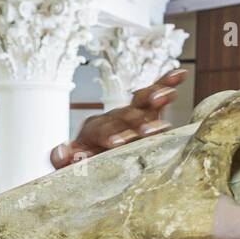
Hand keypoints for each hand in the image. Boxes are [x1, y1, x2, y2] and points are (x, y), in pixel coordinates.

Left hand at [50, 68, 187, 168]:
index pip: (101, 130)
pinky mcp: (148, 112)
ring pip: (141, 102)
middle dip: (135, 123)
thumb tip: (60, 150)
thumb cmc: (84, 164)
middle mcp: (113, 117)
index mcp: (94, 129)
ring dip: (153, 99)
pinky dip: (167, 82)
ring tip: (165, 97)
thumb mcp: (68, 164)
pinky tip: (179, 74)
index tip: (115, 143)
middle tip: (145, 132)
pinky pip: (156, 93)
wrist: (95, 158)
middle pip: (125, 117)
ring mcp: (131, 113)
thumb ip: (60, 159)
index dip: (108, 135)